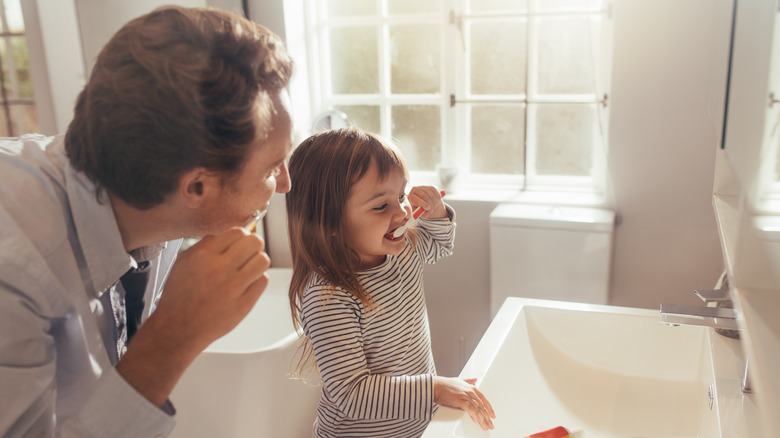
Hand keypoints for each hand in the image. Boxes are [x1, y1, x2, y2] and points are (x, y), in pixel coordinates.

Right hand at [116, 227, 269, 406]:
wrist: (178, 329)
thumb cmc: (180, 296)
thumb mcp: (183, 263)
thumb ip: (205, 246)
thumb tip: (226, 235)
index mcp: (203, 255)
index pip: (237, 231)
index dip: (241, 237)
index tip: (239, 244)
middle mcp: (219, 269)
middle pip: (255, 242)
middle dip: (252, 246)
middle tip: (246, 255)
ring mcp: (233, 287)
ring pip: (262, 260)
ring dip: (257, 263)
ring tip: (248, 270)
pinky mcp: (244, 303)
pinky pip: (263, 280)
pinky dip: (257, 281)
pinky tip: (246, 285)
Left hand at [407, 186, 446, 219]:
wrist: (424, 202)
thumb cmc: (419, 208)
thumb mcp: (419, 212)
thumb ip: (422, 214)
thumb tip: (426, 215)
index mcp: (410, 196)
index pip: (415, 198)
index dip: (422, 203)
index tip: (428, 208)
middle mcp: (415, 189)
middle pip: (424, 196)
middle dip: (430, 204)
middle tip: (432, 210)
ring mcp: (423, 187)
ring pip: (431, 195)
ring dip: (434, 202)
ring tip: (434, 207)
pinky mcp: (430, 187)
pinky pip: (436, 192)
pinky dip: (438, 198)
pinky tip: (436, 202)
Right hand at [433, 376, 495, 429]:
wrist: (436, 386)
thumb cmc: (445, 384)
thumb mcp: (459, 380)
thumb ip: (468, 380)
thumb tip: (475, 379)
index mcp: (471, 387)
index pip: (484, 399)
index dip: (489, 408)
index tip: (492, 415)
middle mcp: (470, 392)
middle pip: (482, 406)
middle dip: (488, 417)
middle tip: (491, 424)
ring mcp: (466, 396)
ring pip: (478, 409)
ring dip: (483, 419)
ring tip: (485, 426)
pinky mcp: (461, 401)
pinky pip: (471, 410)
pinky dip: (475, 416)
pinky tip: (477, 422)